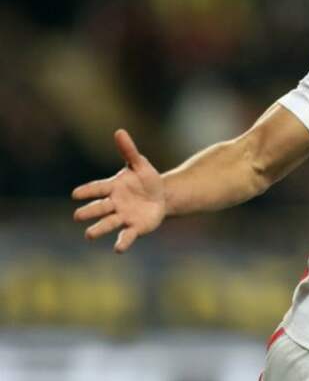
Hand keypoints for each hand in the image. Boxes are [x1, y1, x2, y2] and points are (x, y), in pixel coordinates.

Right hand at [72, 129, 166, 252]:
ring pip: (108, 223)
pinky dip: (122, 242)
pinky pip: (127, 236)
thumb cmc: (146, 179)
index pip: (98, 188)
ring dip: (98, 229)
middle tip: (77, 216)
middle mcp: (114, 204)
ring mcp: (123, 216)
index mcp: (113, 187)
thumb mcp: (140, 164)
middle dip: (89, 212)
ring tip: (88, 235)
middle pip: (99, 208)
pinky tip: (118, 249)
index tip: (75, 194)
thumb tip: (119, 131)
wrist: (161, 196)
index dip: (87, 191)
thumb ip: (129, 150)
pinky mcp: (135, 228)